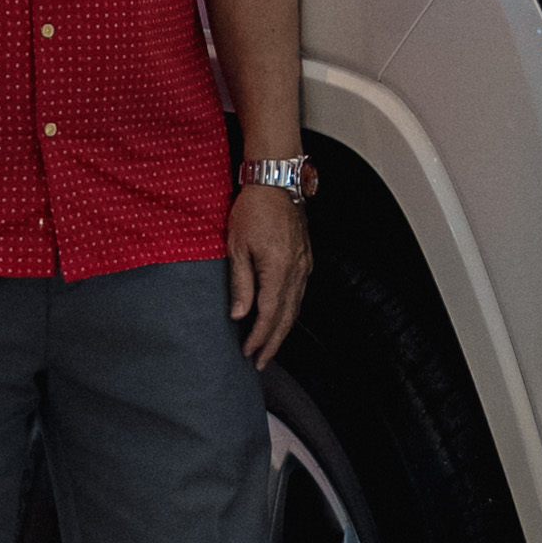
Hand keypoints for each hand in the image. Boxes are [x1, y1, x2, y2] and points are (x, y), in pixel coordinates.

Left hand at [227, 176, 309, 368]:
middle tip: (260, 362)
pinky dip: (290, 311)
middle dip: (273, 342)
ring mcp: (303, 264)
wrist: (275, 181)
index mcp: (278, 269)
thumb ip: (240, 283)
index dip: (259, 338)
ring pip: (296, 307)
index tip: (249, 353)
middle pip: (287, 317)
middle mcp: (296, 271)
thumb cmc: (253, 208)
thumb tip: (239, 314)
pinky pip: (300, 293)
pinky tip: (281, 317)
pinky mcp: (305, 258)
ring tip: (269, 346)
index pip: (269, 314)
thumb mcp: (237, 246)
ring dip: (282, 330)